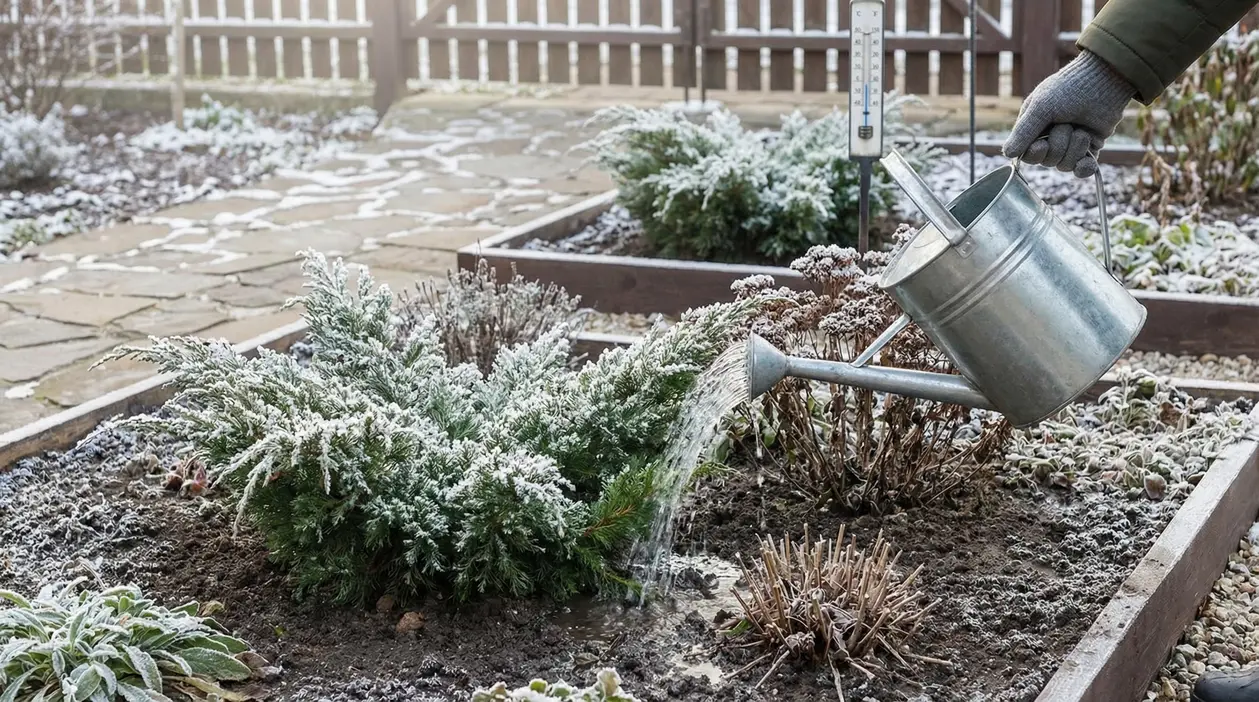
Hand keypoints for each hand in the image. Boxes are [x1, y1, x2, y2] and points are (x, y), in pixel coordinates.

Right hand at [1002, 50, 1135, 177]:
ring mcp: (1070, 144)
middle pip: (1047, 161)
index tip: (1042, 144)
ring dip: (1075, 149)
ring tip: (1082, 131)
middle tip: (1068, 124)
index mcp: (1034, 127)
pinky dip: (1084, 168)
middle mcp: (1050, 138)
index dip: (1034, 154)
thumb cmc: (1069, 88)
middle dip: (1059, 144)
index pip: (1027, 155)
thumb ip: (1023, 131)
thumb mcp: (1041, 107)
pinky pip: (1082, 170)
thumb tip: (1007, 153)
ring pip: (1064, 165)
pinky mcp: (1090, 148)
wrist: (1106, 81)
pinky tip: (1087, 162)